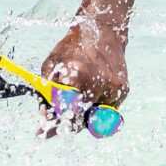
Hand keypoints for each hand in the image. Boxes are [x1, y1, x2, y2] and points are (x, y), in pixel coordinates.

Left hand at [38, 21, 127, 136]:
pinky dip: (96, 107)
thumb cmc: (72, 48)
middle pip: (80, 121)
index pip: (65, 114)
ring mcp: (114, 89)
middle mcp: (99, 85)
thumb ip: (47, 92)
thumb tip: (45, 116)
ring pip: (95, 119)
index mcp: (77, 76)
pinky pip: (107, 110)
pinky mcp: (123, 91)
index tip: (41, 133)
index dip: (53, 126)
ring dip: (82, 116)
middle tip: (53, 124)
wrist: (103, 31)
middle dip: (65, 124)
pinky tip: (90, 91)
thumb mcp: (52, 65)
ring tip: (75, 99)